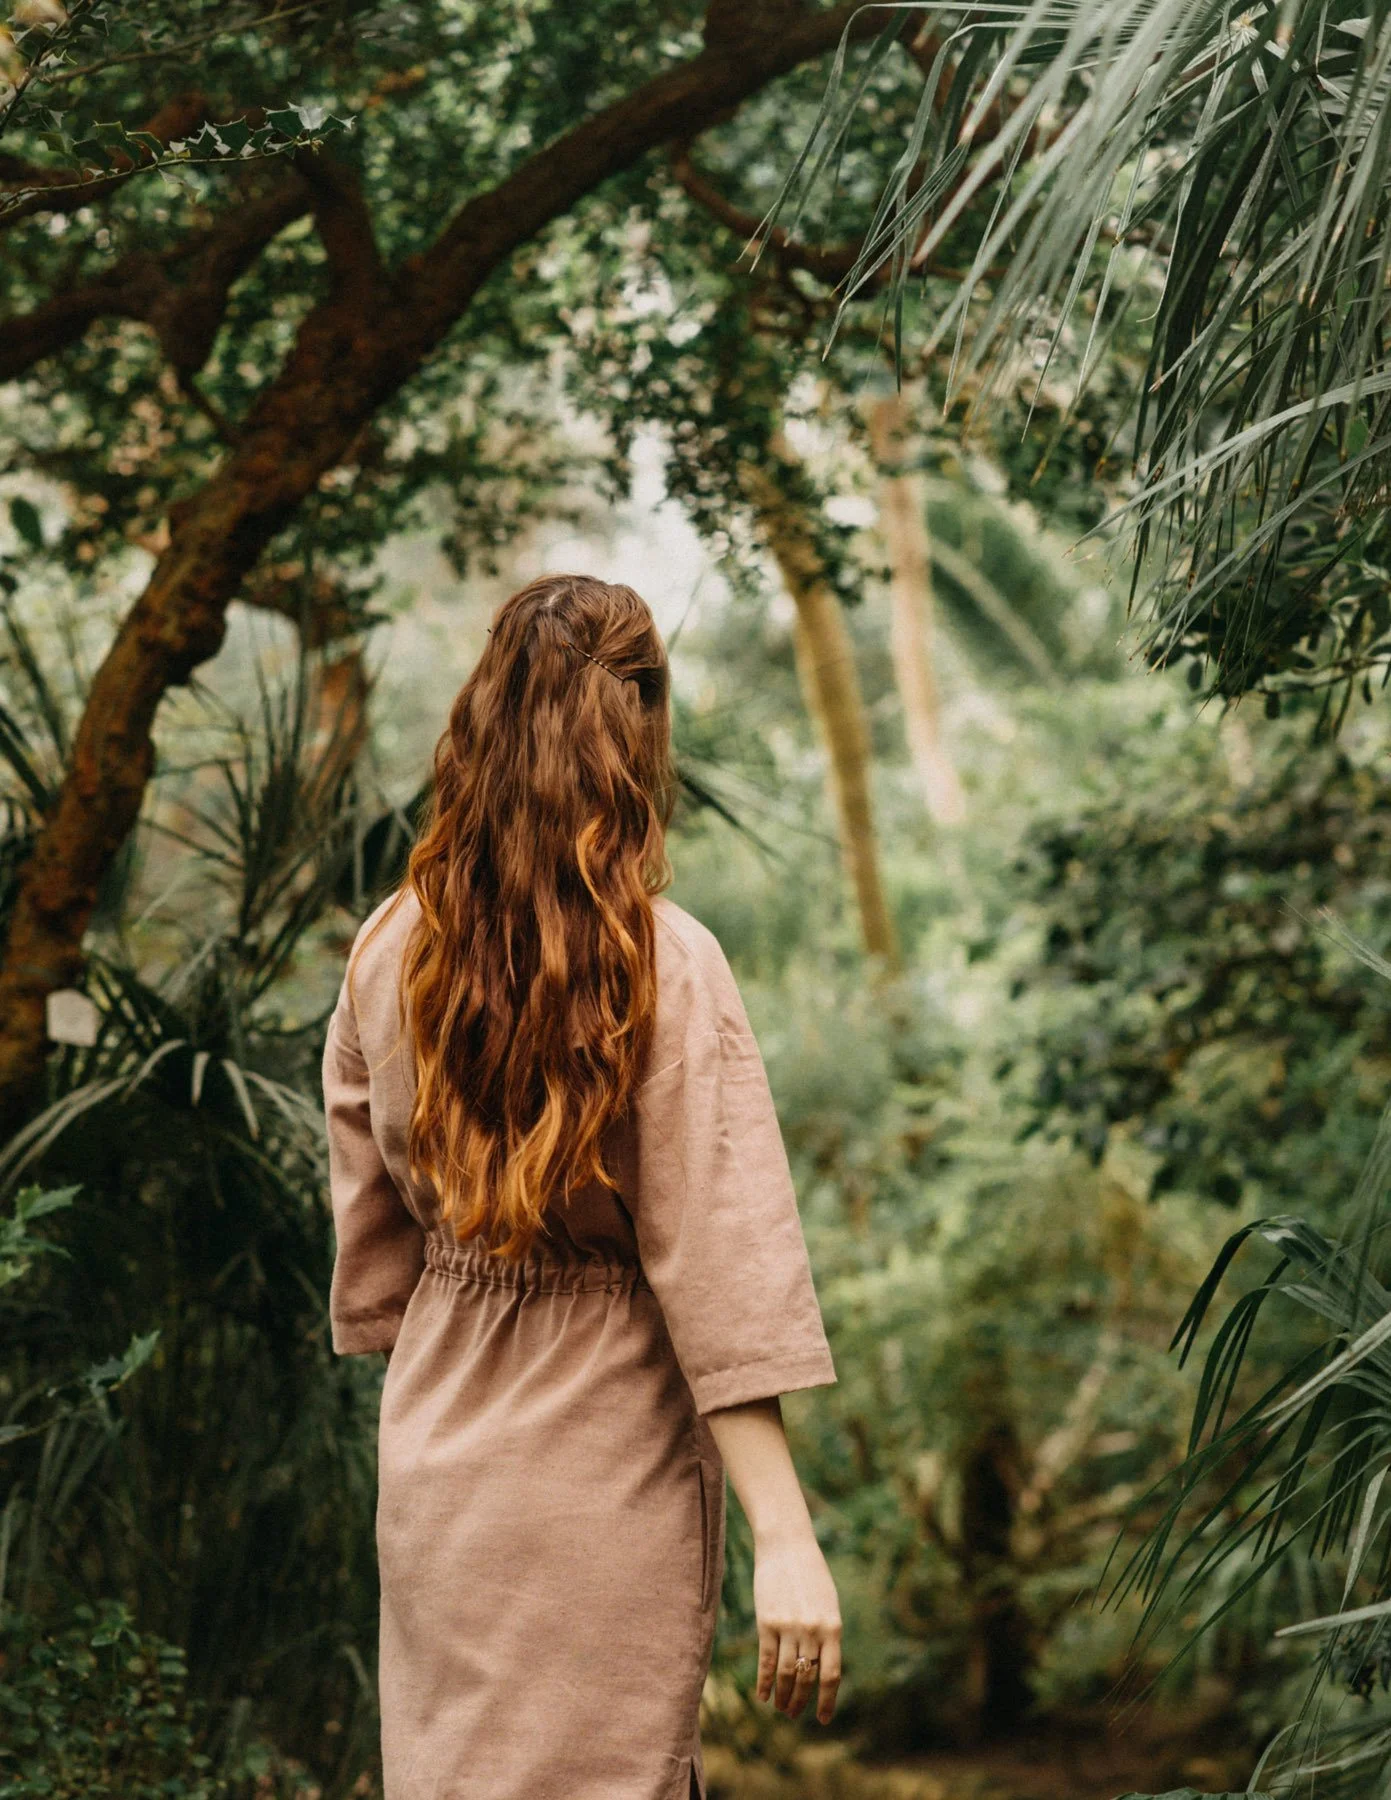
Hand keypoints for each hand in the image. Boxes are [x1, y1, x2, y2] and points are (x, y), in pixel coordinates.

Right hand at [752, 1529, 841, 1724]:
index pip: (831, 1675)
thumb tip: (823, 1667)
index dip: (826, 1701)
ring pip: (787, 1674)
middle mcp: (812, 1630)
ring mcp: (788, 1627)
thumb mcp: (828, 1603)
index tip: (822, 1719)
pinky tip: (763, 1695)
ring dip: (783, 1696)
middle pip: (807, 1678)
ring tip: (781, 1709)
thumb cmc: (811, 1573)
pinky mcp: (766, 1622)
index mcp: (832, 1626)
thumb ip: (827, 1634)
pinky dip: (764, 1682)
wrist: (786, 1544)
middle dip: (801, 1701)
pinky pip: (766, 1660)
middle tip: (794, 1715)